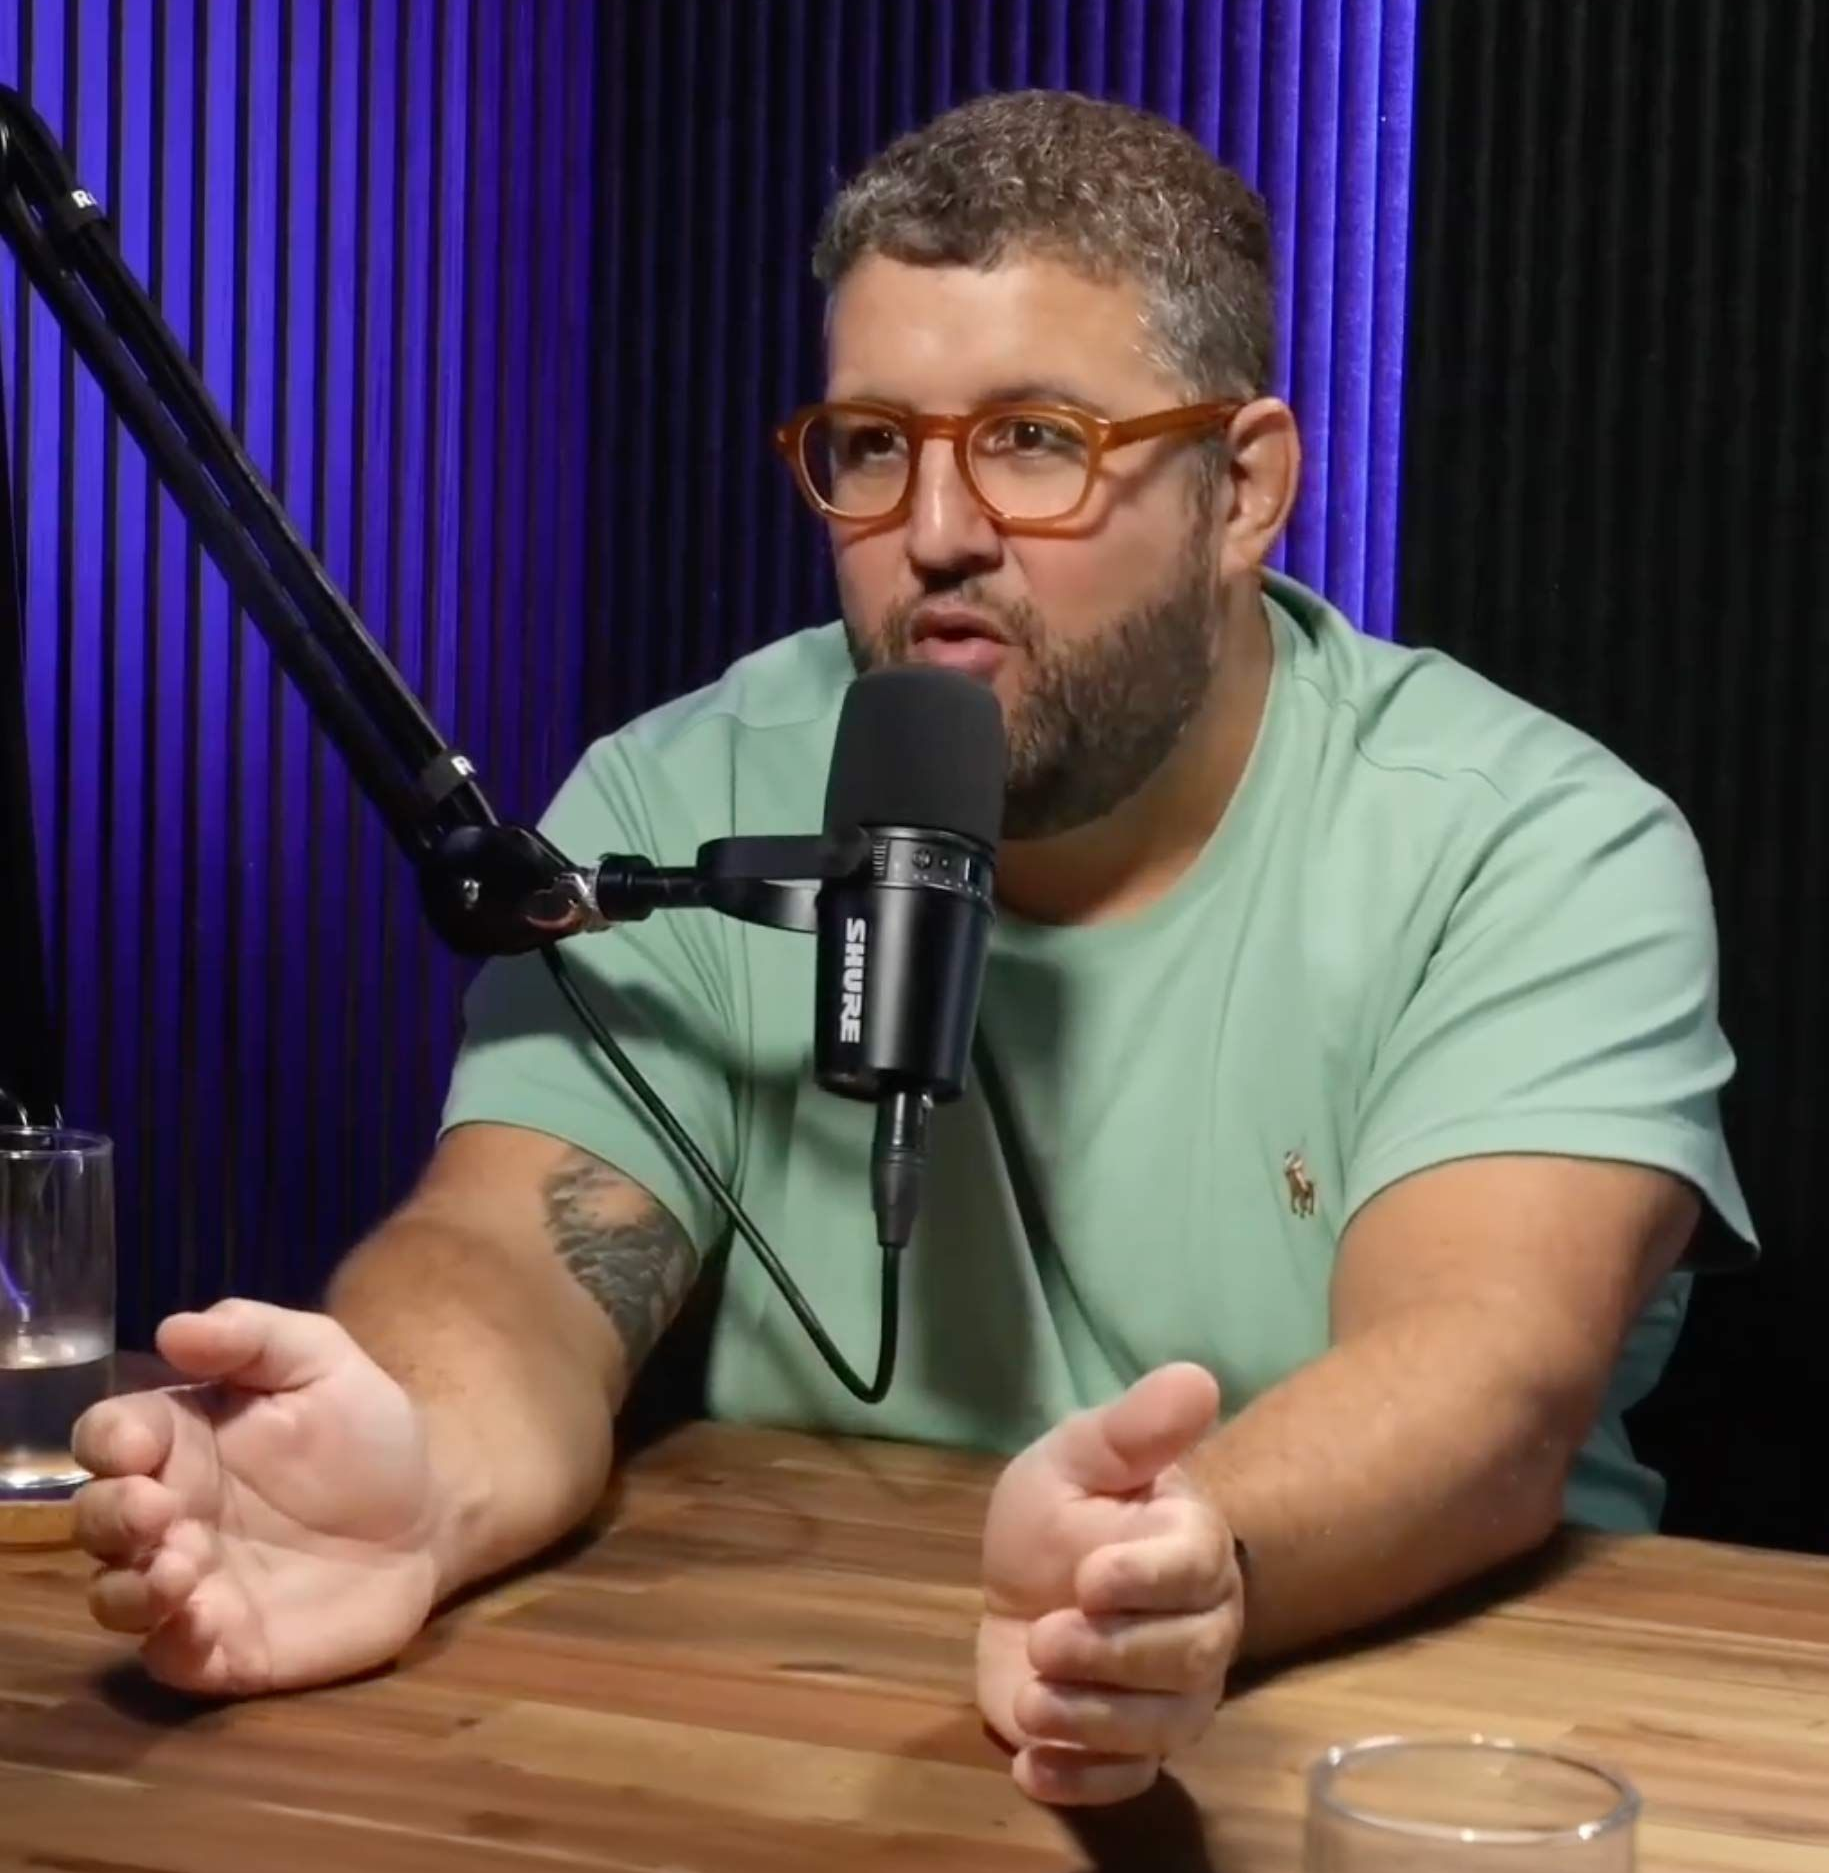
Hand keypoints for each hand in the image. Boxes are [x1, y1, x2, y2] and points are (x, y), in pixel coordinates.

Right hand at [71, 1300, 442, 1696]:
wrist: (432, 1512)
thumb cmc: (366, 1430)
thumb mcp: (323, 1361)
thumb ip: (254, 1335)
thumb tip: (172, 1329)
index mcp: (180, 1440)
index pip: (109, 1436)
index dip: (108, 1440)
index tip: (136, 1445)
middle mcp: (168, 1514)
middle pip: (97, 1517)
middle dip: (110, 1515)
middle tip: (158, 1511)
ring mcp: (190, 1584)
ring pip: (116, 1595)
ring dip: (130, 1588)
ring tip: (180, 1569)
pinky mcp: (223, 1645)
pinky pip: (172, 1655)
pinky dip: (174, 1642)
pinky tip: (208, 1620)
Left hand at [976, 1363, 1240, 1805]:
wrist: (1033, 1572)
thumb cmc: (1066, 1504)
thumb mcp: (1079, 1454)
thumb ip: (1135, 1428)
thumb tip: (1198, 1377)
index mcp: (1192, 1543)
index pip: (1194, 1566)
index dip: (1147, 1578)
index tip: (1089, 1576)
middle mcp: (1201, 1624)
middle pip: (1186, 1657)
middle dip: (1113, 1655)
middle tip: (1048, 1638)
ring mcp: (1173, 1692)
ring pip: (1161, 1725)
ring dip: (1093, 1719)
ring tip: (1030, 1696)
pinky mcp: (1133, 1744)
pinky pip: (1127, 1778)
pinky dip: (1082, 1780)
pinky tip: (1032, 1762)